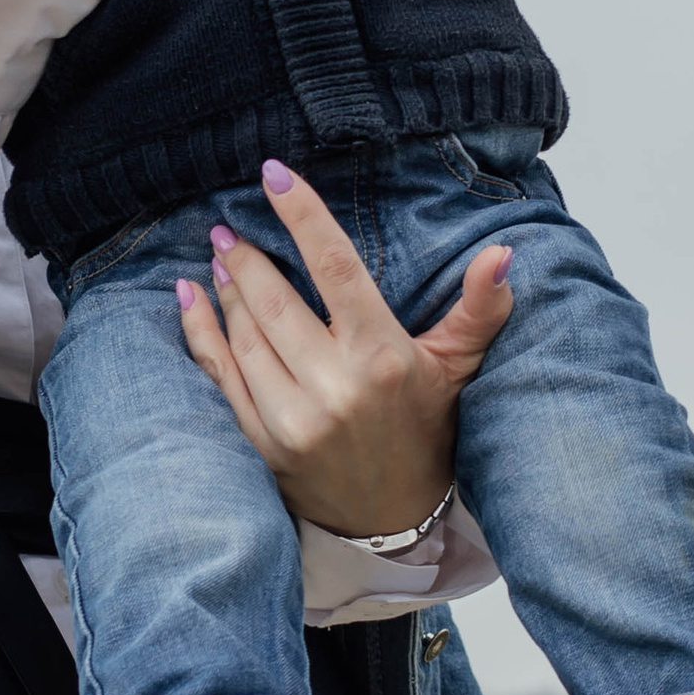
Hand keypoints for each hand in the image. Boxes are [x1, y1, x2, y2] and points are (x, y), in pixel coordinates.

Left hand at [174, 159, 514, 538]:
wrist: (393, 519)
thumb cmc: (425, 428)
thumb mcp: (457, 367)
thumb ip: (480, 309)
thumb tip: (502, 253)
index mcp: (382, 358)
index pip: (334, 267)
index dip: (301, 215)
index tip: (273, 175)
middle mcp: (334, 387)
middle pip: (274, 299)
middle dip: (246, 255)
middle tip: (229, 225)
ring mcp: (292, 419)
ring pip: (244, 335)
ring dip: (225, 289)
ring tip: (220, 257)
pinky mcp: (262, 443)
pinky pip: (219, 375)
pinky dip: (200, 331)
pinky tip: (191, 297)